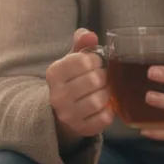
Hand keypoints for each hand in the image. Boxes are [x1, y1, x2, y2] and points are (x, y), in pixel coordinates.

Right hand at [47, 29, 114, 150]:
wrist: (65, 110)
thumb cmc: (73, 79)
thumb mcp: (73, 59)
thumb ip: (82, 43)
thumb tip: (90, 35)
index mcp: (54, 73)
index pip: (83, 61)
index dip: (96, 60)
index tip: (96, 63)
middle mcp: (57, 95)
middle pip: (94, 80)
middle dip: (103, 77)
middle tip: (102, 78)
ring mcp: (68, 115)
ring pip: (99, 100)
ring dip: (107, 93)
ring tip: (104, 90)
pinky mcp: (81, 128)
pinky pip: (104, 118)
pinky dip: (109, 110)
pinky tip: (105, 105)